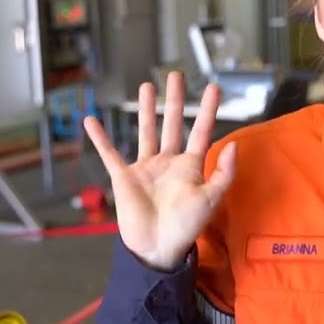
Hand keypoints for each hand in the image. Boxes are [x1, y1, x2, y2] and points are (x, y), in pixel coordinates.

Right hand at [83, 71, 236, 269]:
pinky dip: (100, 138)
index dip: (208, 110)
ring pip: (146, 131)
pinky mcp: (124, 177)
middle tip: (175, 75)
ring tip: (147, 86)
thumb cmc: (186, 227)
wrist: (157, 248)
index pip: (201, 131)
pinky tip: (91, 120)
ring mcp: (146, 168)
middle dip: (174, 100)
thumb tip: (232, 145)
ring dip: (145, 109)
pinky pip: (110, 154)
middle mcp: (168, 162)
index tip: (214, 87)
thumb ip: (224, 173)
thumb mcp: (211, 200)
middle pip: (172, 124)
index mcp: (191, 166)